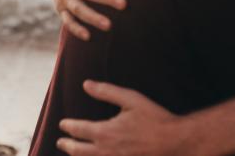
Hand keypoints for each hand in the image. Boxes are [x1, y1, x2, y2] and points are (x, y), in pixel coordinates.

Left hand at [57, 80, 189, 155]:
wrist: (174, 143)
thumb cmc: (154, 119)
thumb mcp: (131, 99)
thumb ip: (107, 92)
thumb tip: (86, 84)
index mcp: (106, 132)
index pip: (79, 130)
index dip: (69, 127)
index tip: (62, 124)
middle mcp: (106, 151)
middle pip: (79, 151)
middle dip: (68, 145)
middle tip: (60, 141)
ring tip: (72, 153)